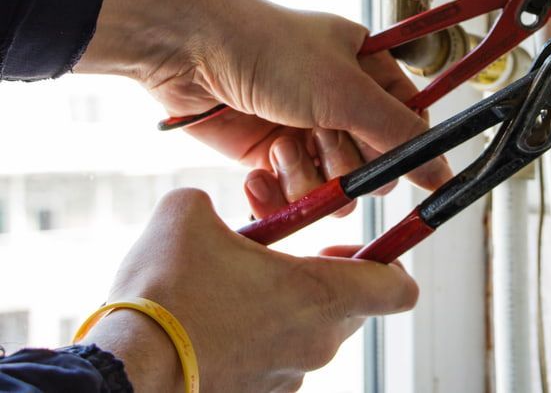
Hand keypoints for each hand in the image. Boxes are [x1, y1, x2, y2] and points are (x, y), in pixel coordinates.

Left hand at [76, 0, 450, 202]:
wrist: (189, 50)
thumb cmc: (269, 50)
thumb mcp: (347, 92)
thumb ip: (400, 135)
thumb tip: (443, 172)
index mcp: (368, 72)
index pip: (409, 125)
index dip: (403, 151)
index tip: (389, 165)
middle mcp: (340, 103)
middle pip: (373, 166)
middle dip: (347, 166)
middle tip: (322, 139)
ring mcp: (304, 131)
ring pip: (334, 188)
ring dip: (308, 178)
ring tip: (282, 148)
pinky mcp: (269, 156)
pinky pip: (294, 197)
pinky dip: (278, 194)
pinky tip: (259, 174)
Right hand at [86, 189, 417, 392]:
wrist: (124, 372)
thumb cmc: (166, 294)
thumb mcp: (187, 215)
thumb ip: (212, 202)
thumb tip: (201, 207)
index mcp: (322, 294)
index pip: (399, 289)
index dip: (392, 263)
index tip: (368, 248)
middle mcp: (317, 343)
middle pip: (354, 309)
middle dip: (328, 281)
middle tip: (287, 261)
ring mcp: (288, 377)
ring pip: (310, 336)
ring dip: (287, 311)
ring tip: (237, 292)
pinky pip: (274, 362)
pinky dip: (257, 341)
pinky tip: (215, 326)